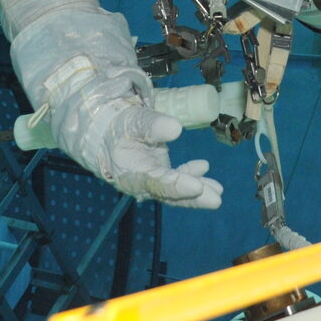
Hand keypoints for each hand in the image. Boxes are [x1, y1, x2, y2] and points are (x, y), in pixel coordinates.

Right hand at [48, 73, 223, 209]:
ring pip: (174, 190)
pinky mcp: (156, 174)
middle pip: (168, 193)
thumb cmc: (115, 125)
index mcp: (130, 172)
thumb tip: (175, 129)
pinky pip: (175, 179)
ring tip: (218, 190)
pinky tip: (204, 167)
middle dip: (193, 197)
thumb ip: (151, 125)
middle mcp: (140, 182)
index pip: (156, 182)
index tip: (196, 186)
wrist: (102, 132)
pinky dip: (190, 174)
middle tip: (216, 199)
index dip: (176, 185)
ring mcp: (150, 179)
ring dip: (197, 189)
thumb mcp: (130, 120)